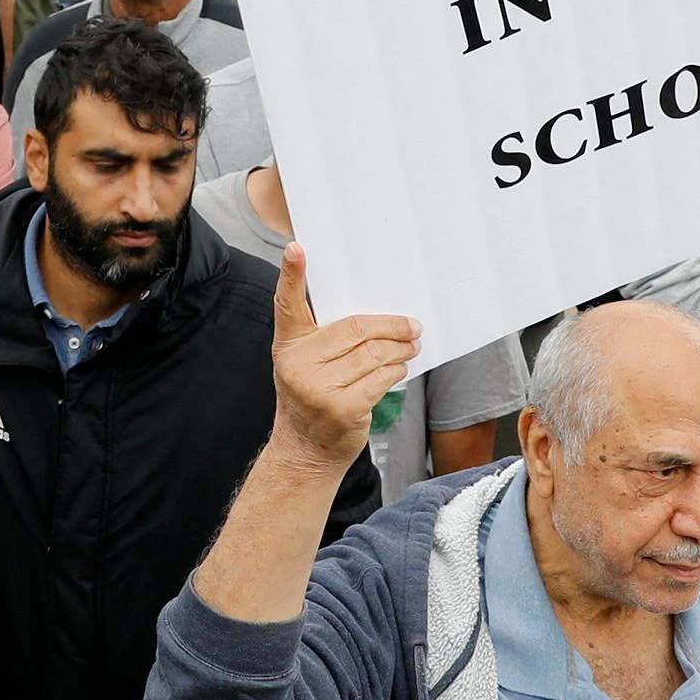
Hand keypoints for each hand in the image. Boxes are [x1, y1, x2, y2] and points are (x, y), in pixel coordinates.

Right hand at [268, 245, 415, 462]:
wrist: (304, 452)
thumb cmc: (311, 400)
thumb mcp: (305, 365)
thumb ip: (327, 340)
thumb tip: (379, 320)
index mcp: (288, 345)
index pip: (287, 304)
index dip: (290, 274)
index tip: (296, 248)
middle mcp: (298, 363)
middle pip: (355, 328)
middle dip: (391, 326)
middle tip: (412, 325)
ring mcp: (318, 387)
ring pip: (374, 354)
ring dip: (400, 349)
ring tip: (411, 346)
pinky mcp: (342, 407)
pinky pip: (381, 378)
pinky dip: (397, 371)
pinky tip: (400, 368)